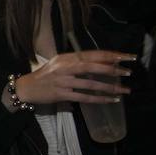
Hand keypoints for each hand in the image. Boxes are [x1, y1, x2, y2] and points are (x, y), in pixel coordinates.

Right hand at [12, 51, 134, 106]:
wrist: (26, 88)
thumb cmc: (46, 75)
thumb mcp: (60, 63)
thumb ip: (78, 62)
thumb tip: (103, 63)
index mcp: (66, 57)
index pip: (92, 54)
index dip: (111, 55)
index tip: (126, 57)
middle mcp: (65, 67)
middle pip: (93, 66)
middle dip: (113, 69)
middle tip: (129, 72)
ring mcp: (63, 81)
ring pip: (91, 84)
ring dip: (110, 87)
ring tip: (125, 90)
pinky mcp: (61, 94)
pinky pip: (85, 97)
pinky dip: (100, 99)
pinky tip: (112, 100)